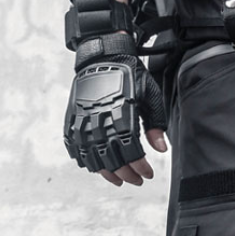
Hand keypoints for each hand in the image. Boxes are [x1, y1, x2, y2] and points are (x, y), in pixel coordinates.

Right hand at [64, 37, 168, 180]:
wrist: (103, 55)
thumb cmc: (131, 75)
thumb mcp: (151, 96)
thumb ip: (156, 124)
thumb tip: (161, 149)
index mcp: (121, 116)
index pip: (132, 153)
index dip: (141, 168)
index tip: (148, 174)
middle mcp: (101, 121)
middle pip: (113, 160)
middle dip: (127, 175)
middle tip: (137, 180)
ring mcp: (84, 121)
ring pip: (94, 158)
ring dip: (107, 173)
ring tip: (119, 179)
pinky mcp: (73, 119)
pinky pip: (76, 148)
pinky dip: (86, 161)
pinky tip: (97, 166)